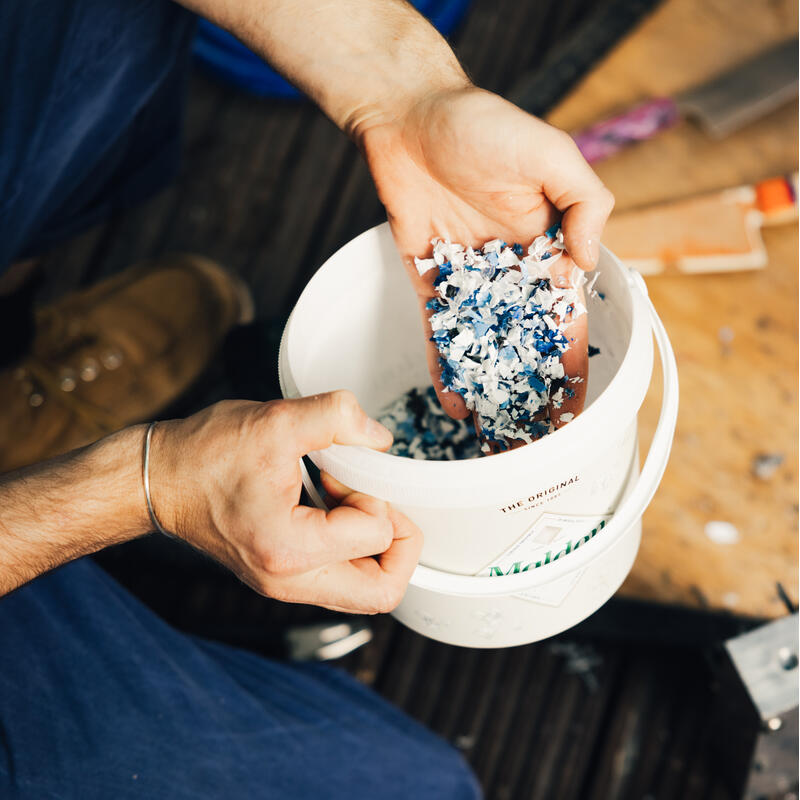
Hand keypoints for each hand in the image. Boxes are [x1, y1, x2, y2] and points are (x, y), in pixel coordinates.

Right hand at [148, 392, 422, 613]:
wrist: (159, 479)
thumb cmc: (205, 454)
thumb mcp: (275, 421)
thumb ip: (336, 417)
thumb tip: (380, 438)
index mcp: (290, 550)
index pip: (377, 536)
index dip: (377, 495)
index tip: (346, 471)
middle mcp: (289, 581)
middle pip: (382, 592)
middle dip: (400, 542)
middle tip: (377, 499)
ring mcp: (285, 584)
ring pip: (364, 589)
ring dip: (374, 542)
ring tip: (346, 498)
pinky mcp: (283, 574)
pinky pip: (341, 575)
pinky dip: (352, 542)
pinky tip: (331, 503)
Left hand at [358, 86, 611, 425]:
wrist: (412, 118)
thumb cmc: (486, 125)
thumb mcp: (552, 155)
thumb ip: (585, 206)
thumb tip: (584, 266)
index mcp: (549, 250)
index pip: (564, 320)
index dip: (571, 366)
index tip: (575, 409)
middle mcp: (511, 274)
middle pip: (523, 344)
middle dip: (529, 390)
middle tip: (531, 439)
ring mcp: (470, 282)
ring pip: (482, 346)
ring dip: (488, 388)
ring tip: (492, 434)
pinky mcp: (432, 281)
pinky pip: (439, 331)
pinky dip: (445, 366)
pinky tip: (452, 400)